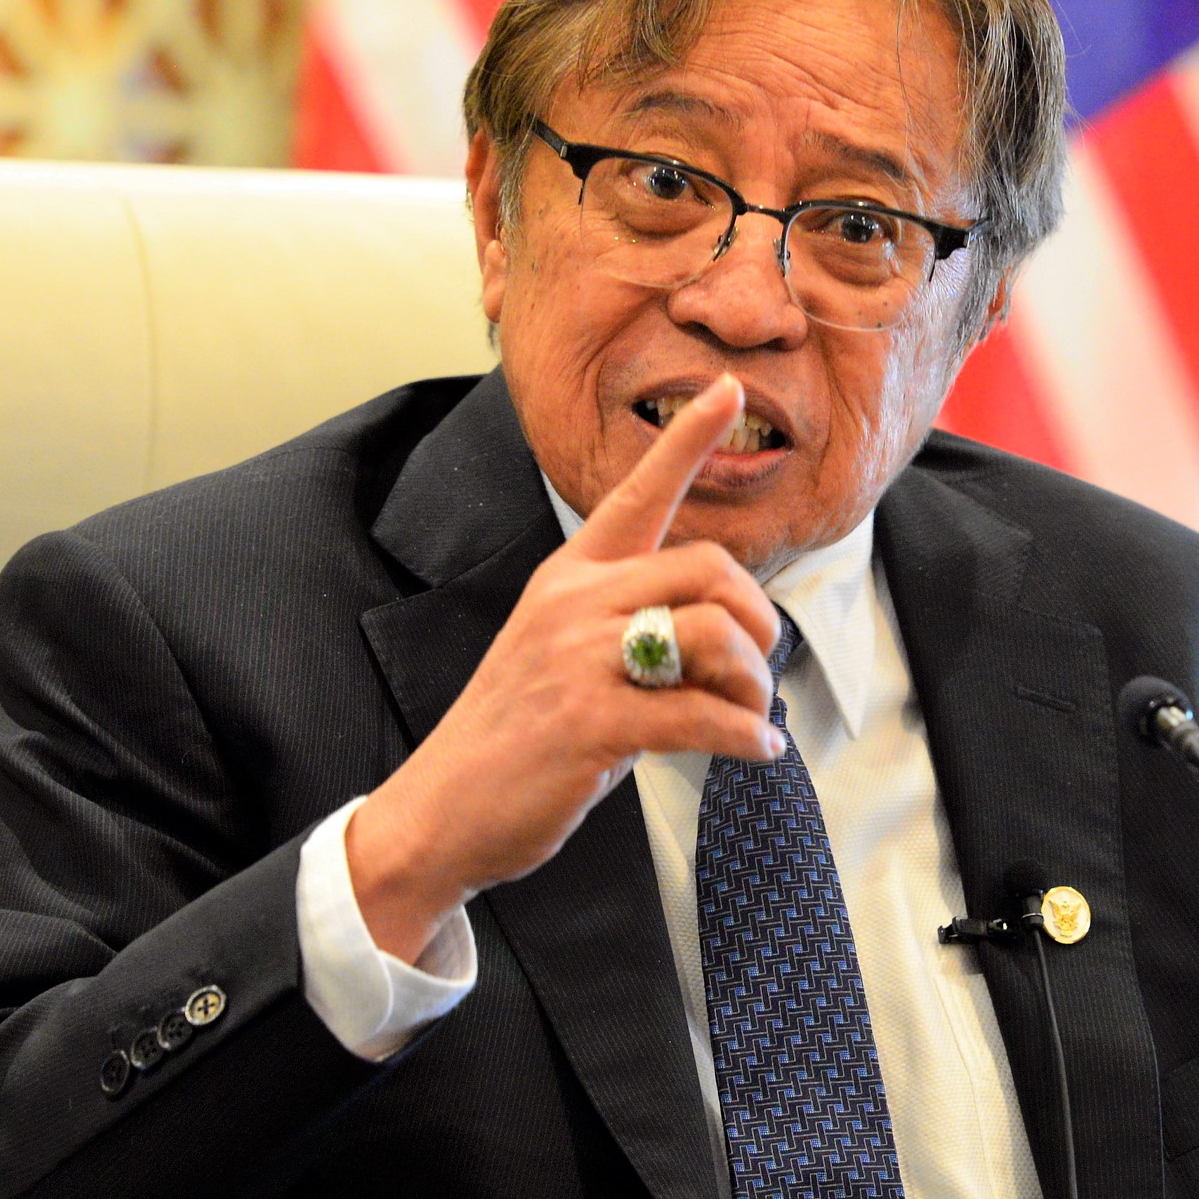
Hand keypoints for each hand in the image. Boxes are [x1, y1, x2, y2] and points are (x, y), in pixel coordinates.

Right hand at [344, 373, 782, 960]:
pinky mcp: (591, 721)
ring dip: (753, 682)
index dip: (686, 438)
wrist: (442, 810)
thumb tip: (718, 636)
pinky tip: (756, 750)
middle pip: (709, 568)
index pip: (635, 492)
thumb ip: (630, 628)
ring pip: (713, 634)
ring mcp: (579, 660)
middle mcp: (574, 602)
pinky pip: (702, 715)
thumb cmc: (516, 736)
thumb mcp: (562, 655)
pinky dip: (746, 736)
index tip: (730, 388)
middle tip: (756, 664)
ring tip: (749, 714)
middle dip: (756, 618)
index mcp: (568, 576)